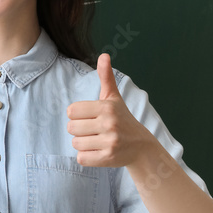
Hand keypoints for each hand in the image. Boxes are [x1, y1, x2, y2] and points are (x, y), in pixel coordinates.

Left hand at [66, 53, 155, 167]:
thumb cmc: (122, 119)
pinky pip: (81, 158)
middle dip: (80, 130)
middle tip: (95, 131)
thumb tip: (104, 55)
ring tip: (98, 141)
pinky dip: (86, 156)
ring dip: (83, 144)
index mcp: (106, 107)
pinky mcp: (108, 158)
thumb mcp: (114, 98)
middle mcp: (109, 123)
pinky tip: (99, 152)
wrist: (141, 147)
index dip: (78, 116)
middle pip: (71, 128)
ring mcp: (110, 141)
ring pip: (75, 143)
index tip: (91, 118)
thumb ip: (106, 77)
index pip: (71, 111)